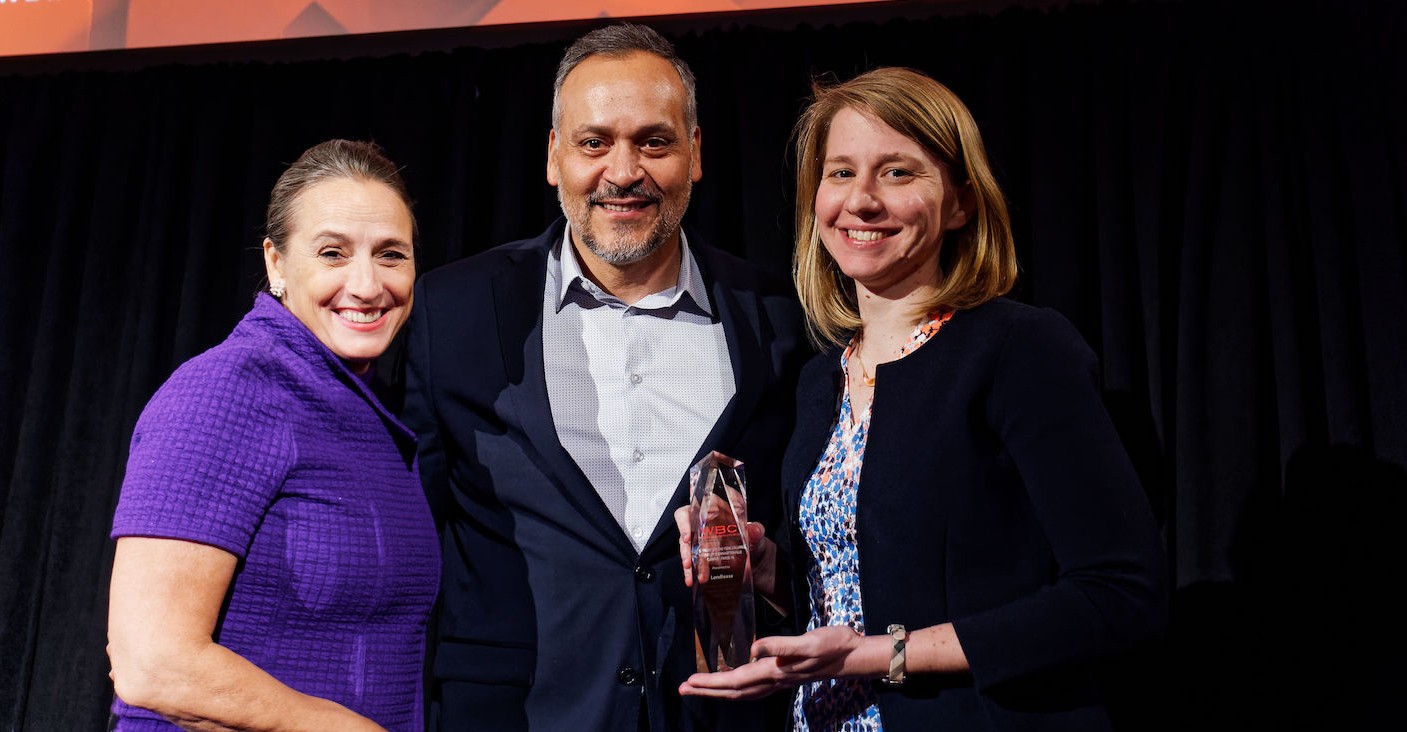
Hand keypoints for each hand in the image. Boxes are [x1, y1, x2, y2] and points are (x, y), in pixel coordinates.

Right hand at [674, 504, 769, 588]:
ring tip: (691, 575)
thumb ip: (756, 531)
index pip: (692, 511)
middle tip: (688, 561)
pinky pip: (692, 563)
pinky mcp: (702, 558)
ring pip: (687, 550)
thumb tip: (754, 530)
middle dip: (685, 549)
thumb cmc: (755, 542)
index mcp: (714, 514)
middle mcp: (704, 527)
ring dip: (688, 563)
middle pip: (686, 533)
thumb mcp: (758, 535)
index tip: (687, 537)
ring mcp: (702, 543)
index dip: (684, 522)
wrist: (759, 562)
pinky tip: (692, 580)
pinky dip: (691, 572)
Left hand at [678, 626, 874, 699]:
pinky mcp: (784, 676)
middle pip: (733, 691)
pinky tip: (731, 684)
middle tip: (683, 688)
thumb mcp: (808, 641)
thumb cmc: (832, 644)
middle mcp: (774, 679)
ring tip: (699, 688)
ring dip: (717, 691)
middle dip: (707, 690)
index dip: (711, 682)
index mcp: (775, 671)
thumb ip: (780, 646)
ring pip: (741, 692)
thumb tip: (753, 648)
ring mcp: (779, 680)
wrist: (852, 654)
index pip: (735, 679)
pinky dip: (735, 688)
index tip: (690, 680)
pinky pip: (752, 688)